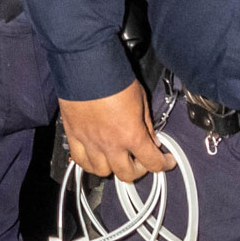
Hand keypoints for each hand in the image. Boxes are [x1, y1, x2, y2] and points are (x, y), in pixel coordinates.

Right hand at [59, 84, 174, 181]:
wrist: (86, 66)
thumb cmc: (113, 79)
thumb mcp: (141, 100)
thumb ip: (147, 124)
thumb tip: (151, 140)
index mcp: (132, 134)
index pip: (153, 162)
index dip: (164, 164)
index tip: (166, 161)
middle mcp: (111, 143)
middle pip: (127, 174)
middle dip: (138, 170)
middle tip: (141, 159)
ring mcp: (90, 141)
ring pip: (102, 171)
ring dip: (113, 168)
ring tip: (116, 158)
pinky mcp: (73, 135)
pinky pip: (80, 160)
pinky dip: (89, 163)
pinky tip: (95, 156)